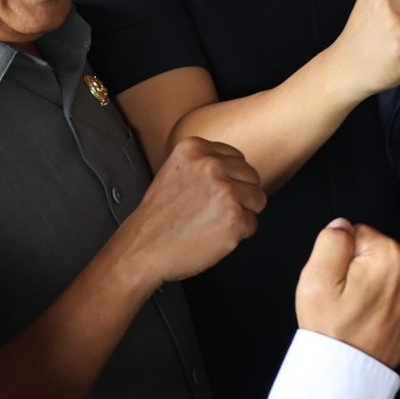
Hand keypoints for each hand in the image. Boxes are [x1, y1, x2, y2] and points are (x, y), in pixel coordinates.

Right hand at [119, 136, 264, 286]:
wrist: (141, 250)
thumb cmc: (159, 218)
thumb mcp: (176, 171)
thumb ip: (205, 163)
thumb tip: (239, 168)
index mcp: (195, 148)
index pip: (237, 159)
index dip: (228, 181)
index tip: (210, 194)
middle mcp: (211, 165)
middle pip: (251, 177)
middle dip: (239, 196)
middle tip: (212, 211)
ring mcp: (224, 191)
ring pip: (257, 200)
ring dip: (241, 214)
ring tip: (212, 222)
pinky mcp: (234, 218)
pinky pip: (252, 224)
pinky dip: (237, 234)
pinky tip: (213, 235)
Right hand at [294, 218, 399, 370]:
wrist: (349, 371)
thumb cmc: (333, 329)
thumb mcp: (315, 279)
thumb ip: (331, 240)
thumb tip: (343, 225)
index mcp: (390, 254)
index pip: (359, 234)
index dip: (343, 257)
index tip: (342, 283)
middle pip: (378, 250)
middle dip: (362, 267)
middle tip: (349, 298)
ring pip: (391, 268)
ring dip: (378, 282)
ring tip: (362, 308)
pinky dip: (391, 298)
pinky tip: (376, 316)